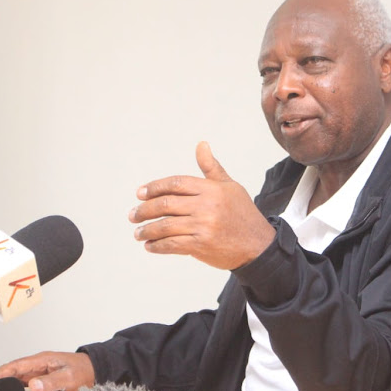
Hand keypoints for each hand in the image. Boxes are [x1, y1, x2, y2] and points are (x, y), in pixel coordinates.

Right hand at [0, 351, 94, 390]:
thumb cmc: (84, 370)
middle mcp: (38, 366)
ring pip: (17, 381)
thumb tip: (33, 384)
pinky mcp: (41, 382)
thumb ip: (52, 381)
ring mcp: (39, 374)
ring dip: (6, 388)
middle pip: (12, 373)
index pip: (16, 365)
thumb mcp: (69, 377)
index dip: (0, 372)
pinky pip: (25, 387)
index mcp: (42, 360)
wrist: (94, 370)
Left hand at [129, 142, 275, 269]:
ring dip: (146, 230)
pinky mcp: (201, 245)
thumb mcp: (229, 187)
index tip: (140, 193)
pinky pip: (172, 244)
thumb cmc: (242, 214)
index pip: (175, 183)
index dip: (154, 187)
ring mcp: (203, 226)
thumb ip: (211, 168)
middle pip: (166, 204)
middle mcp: (206, 206)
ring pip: (165, 226)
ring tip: (138, 232)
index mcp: (211, 189)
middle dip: (144, 210)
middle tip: (132, 215)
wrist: (258, 245)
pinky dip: (157, 245)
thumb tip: (201, 144)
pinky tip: (150, 245)